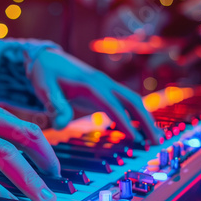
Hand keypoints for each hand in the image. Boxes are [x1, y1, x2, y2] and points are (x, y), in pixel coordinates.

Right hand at [0, 83, 59, 200]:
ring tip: (37, 199)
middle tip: (54, 188)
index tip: (53, 169)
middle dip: (44, 165)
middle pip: (21, 139)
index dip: (44, 150)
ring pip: (3, 154)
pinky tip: (0, 198)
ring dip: (25, 179)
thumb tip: (6, 151)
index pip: (24, 127)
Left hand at [1, 48, 161, 143]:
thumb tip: (60, 126)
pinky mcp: (103, 91)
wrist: (46, 58)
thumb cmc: (44, 73)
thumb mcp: (43, 88)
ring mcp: (105, 85)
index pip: (112, 105)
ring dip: (145, 118)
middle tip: (156, 141)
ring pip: (132, 101)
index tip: (134, 138)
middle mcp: (103, 82)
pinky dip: (134, 116)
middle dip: (146, 120)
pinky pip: (124, 103)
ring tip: (154, 139)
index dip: (124, 121)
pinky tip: (138, 131)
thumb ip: (54, 105)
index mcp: (90, 83)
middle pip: (132, 100)